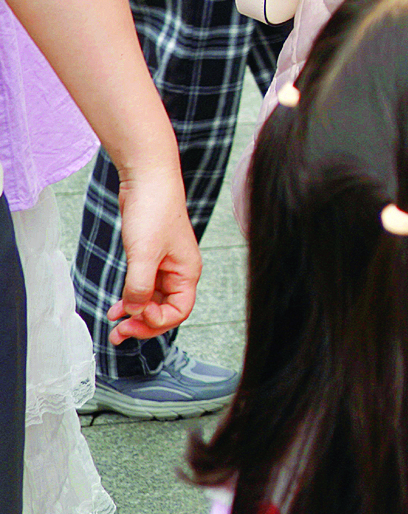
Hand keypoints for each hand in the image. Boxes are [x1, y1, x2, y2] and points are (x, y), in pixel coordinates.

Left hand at [109, 162, 199, 341]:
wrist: (148, 180)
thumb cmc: (153, 211)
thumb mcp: (144, 254)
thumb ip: (140, 287)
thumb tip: (135, 311)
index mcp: (187, 272)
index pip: (178, 311)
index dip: (156, 321)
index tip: (132, 318)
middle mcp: (179, 272)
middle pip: (166, 310)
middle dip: (144, 324)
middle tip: (119, 334)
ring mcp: (164, 265)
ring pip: (153, 300)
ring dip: (135, 314)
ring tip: (114, 325)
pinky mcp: (150, 258)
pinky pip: (143, 287)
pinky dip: (131, 299)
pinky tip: (117, 307)